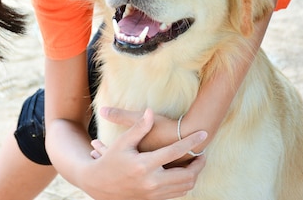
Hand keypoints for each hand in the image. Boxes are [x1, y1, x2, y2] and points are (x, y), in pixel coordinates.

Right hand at [83, 109, 206, 199]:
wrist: (99, 185)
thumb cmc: (110, 160)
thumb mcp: (122, 142)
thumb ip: (138, 128)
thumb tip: (150, 112)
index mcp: (144, 165)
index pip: (174, 151)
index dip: (191, 142)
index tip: (203, 133)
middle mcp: (151, 181)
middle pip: (186, 174)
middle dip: (198, 164)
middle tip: (203, 153)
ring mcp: (153, 193)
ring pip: (184, 187)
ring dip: (194, 175)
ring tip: (197, 163)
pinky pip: (177, 194)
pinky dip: (185, 184)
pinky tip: (185, 174)